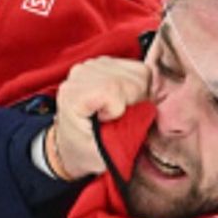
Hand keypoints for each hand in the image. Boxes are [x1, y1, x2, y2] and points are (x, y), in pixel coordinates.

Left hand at [50, 57, 154, 178]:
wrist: (71, 145)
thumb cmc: (84, 152)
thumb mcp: (101, 155)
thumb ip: (123, 135)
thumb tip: (146, 112)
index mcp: (72, 95)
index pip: (111, 88)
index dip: (119, 109)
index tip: (108, 121)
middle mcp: (80, 74)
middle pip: (129, 80)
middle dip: (134, 102)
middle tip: (119, 118)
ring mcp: (94, 65)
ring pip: (138, 73)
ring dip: (137, 95)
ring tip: (120, 110)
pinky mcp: (107, 62)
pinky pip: (139, 70)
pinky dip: (139, 87)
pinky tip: (123, 99)